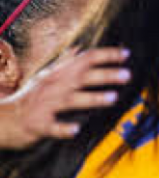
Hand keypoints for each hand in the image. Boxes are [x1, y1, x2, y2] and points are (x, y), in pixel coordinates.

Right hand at [0, 47, 129, 148]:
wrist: (1, 119)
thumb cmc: (29, 98)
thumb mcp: (45, 77)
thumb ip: (64, 63)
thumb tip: (80, 48)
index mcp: (57, 75)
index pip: (84, 60)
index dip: (105, 55)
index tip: (126, 54)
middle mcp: (52, 87)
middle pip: (81, 77)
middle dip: (104, 75)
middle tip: (127, 74)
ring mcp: (44, 106)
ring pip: (70, 100)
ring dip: (92, 98)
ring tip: (113, 98)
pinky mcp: (38, 125)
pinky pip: (52, 127)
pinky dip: (63, 128)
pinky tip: (76, 129)